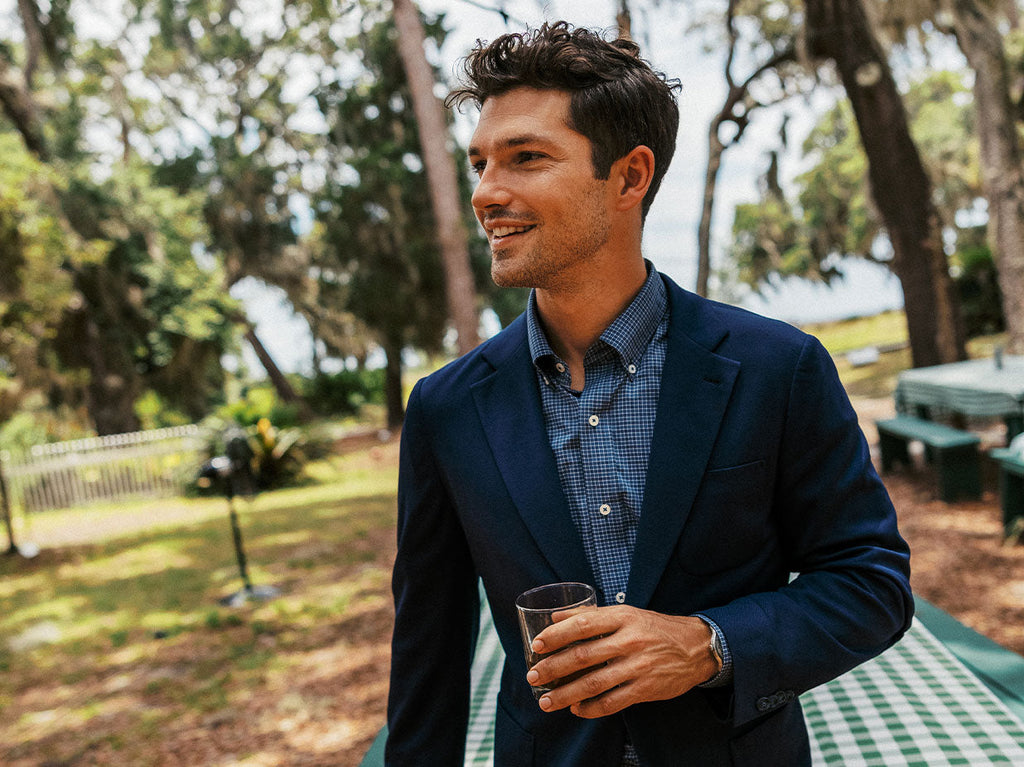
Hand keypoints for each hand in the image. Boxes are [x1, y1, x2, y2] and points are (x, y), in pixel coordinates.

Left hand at [526, 606, 718, 718]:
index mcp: (623, 617)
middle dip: (553, 668)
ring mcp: (638, 666)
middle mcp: (629, 640)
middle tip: (533, 677)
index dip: (557, 635)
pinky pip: (612, 702)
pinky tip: (576, 709)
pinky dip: (590, 708)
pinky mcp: (645, 689)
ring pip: (594, 683)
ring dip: (566, 694)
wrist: (696, 647)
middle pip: (583, 656)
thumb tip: (555, 617)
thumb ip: (591, 615)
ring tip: (547, 701)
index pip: (583, 624)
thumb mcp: (626, 613)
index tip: (537, 645)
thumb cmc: (655, 628)